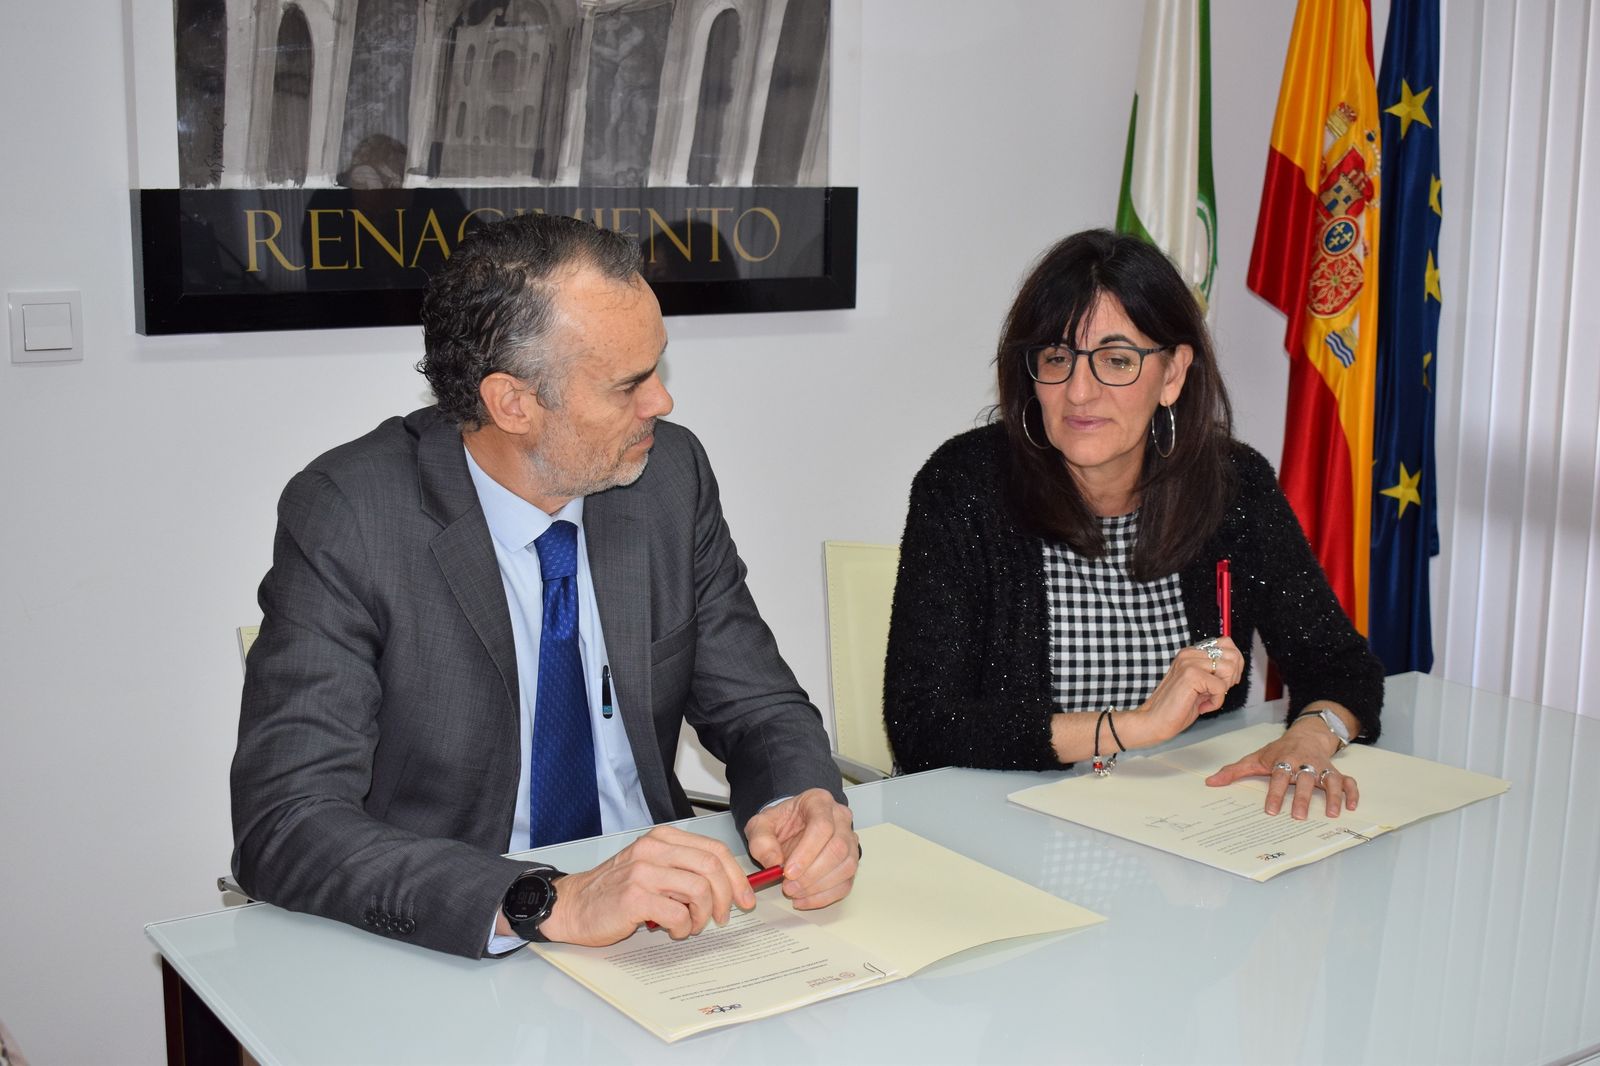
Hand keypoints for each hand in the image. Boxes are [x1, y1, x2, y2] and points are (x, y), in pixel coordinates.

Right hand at [535, 825, 755, 944]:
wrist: (574, 905)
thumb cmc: (615, 890)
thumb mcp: (651, 866)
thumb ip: (683, 869)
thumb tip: (728, 885)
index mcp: (662, 838)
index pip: (714, 849)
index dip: (736, 876)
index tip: (745, 897)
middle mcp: (654, 849)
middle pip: (712, 866)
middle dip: (727, 895)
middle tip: (724, 916)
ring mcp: (643, 872)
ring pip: (699, 889)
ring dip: (703, 915)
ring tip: (692, 925)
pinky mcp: (635, 898)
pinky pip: (678, 914)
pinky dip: (684, 927)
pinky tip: (673, 930)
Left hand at [744, 788, 857, 909]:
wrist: (790, 828)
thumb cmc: (780, 823)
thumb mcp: (760, 825)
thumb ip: (761, 840)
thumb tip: (773, 862)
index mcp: (819, 802)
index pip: (822, 826)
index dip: (807, 852)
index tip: (788, 872)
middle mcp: (840, 818)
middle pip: (838, 848)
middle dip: (812, 873)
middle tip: (789, 886)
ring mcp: (849, 841)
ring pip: (846, 867)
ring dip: (819, 887)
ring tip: (794, 893)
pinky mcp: (850, 862)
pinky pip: (846, 883)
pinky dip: (825, 896)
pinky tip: (804, 899)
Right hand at [1123, 637, 1244, 747]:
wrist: (1154, 721)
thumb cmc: (1177, 707)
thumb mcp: (1201, 685)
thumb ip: (1215, 672)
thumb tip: (1236, 665)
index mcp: (1191, 653)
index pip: (1227, 644)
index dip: (1234, 665)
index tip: (1223, 682)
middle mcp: (1189, 654)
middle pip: (1233, 656)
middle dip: (1231, 678)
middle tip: (1214, 693)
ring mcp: (1189, 662)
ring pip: (1229, 670)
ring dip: (1222, 690)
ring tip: (1206, 698)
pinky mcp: (1191, 675)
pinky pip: (1221, 687)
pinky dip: (1215, 702)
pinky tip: (1201, 706)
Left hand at [1204, 722, 1358, 818]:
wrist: (1305, 735)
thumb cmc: (1278, 751)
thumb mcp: (1255, 758)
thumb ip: (1234, 771)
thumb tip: (1211, 782)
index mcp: (1284, 760)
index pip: (1279, 777)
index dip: (1276, 793)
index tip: (1272, 811)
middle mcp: (1305, 763)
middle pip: (1306, 779)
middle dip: (1304, 797)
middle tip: (1300, 816)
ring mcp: (1322, 767)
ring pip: (1331, 780)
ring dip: (1333, 796)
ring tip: (1332, 813)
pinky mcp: (1336, 771)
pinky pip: (1348, 781)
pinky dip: (1352, 792)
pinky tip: (1351, 807)